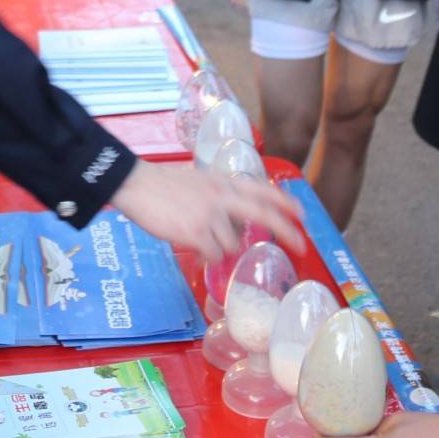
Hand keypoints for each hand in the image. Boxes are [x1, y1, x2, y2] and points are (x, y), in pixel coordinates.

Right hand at [110, 159, 305, 264]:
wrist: (136, 183)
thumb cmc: (163, 184)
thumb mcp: (199, 183)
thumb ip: (220, 200)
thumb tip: (232, 229)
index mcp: (223, 182)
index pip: (262, 189)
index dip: (284, 201)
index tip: (302, 213)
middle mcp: (222, 196)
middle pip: (262, 213)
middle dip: (286, 230)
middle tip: (301, 246)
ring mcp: (210, 214)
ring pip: (231, 244)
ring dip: (219, 247)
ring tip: (198, 237)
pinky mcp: (196, 232)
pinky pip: (213, 255)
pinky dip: (205, 255)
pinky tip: (192, 245)